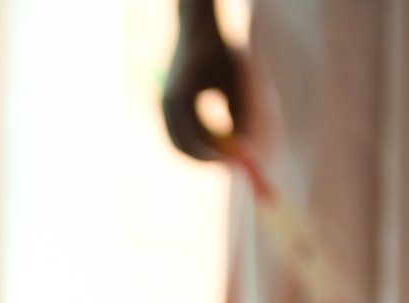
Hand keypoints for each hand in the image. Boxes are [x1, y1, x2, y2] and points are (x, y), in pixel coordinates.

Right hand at [161, 0, 244, 160]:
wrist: (197, 30)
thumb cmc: (222, 51)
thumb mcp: (237, 81)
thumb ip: (240, 112)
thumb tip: (246, 146)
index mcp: (183, 97)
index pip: (198, 137)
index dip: (218, 153)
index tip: (238, 161)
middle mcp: (167, 106)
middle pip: (183, 147)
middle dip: (207, 159)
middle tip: (232, 165)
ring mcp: (162, 108)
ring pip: (179, 144)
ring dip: (202, 151)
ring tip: (228, 147)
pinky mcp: (164, 109)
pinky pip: (178, 135)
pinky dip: (196, 142)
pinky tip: (216, 137)